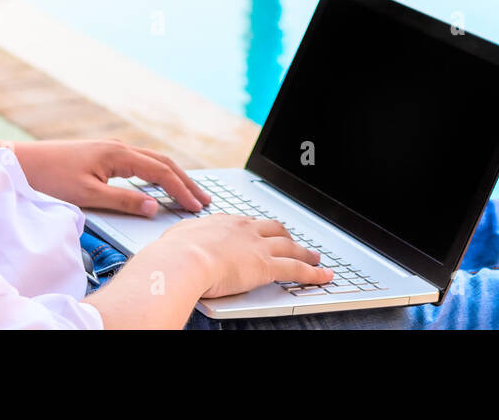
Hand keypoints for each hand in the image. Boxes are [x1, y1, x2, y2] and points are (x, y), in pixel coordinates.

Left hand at [12, 139, 209, 215]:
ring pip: (152, 161)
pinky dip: (157, 175)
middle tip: (205, 201)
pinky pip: (140, 164)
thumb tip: (156, 207)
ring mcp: (112, 150)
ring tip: (190, 194)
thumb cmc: (50, 179)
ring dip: (173, 177)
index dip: (182, 190)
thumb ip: (123, 201)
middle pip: (163, 163)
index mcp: (118, 154)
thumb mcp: (87, 196)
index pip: (161, 172)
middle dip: (186, 182)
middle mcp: (119, 147)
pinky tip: (159, 186)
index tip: (198, 207)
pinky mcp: (103, 156)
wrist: (21, 163)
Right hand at [154, 214, 333, 297]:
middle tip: (293, 241)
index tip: (261, 233)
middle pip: (274, 229)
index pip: (247, 223)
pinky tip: (324, 276)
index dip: (257, 229)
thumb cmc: (173, 252)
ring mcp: (258, 246)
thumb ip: (183, 237)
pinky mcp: (267, 266)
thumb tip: (178, 240)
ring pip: (290, 247)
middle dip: (286, 235)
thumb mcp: (177, 237)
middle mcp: (245, 230)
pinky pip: (297, 269)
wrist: (183, 260)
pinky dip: (314, 273)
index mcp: (223, 222)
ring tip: (315, 257)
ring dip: (305, 252)